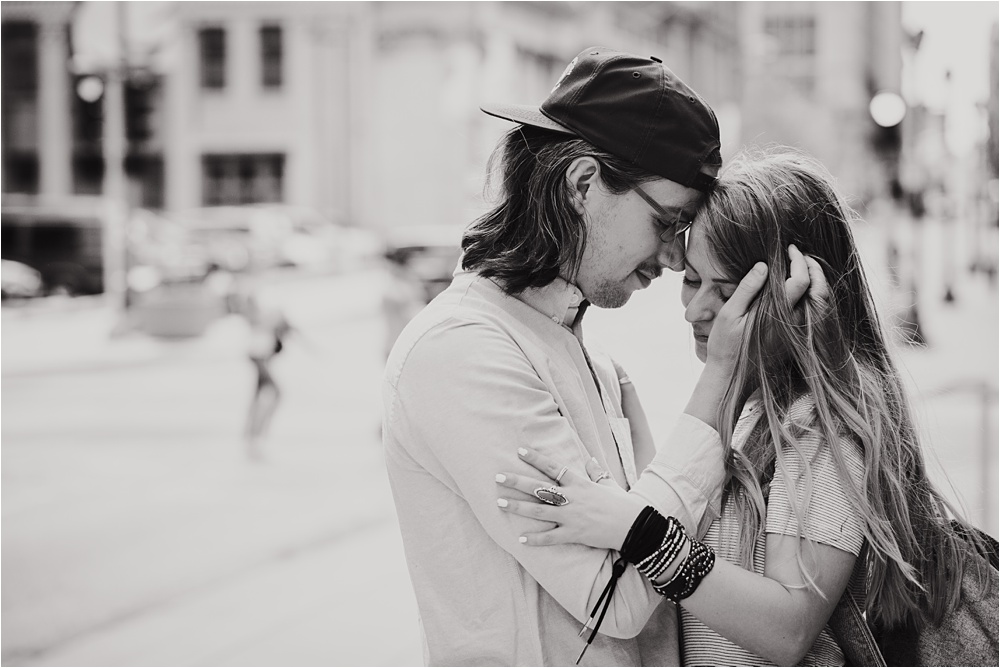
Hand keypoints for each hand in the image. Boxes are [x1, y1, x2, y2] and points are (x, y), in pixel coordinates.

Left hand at [496, 448, 646, 550]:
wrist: (634, 525)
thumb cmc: (620, 503)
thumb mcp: (608, 484)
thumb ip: (596, 472)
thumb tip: (590, 459)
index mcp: (579, 483)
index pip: (552, 467)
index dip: (535, 458)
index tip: (519, 450)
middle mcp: (571, 498)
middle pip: (539, 487)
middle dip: (517, 481)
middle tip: (498, 477)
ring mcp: (571, 516)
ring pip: (539, 511)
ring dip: (518, 507)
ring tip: (500, 503)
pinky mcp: (574, 534)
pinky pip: (551, 537)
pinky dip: (536, 539)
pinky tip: (521, 539)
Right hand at [706, 244, 828, 371]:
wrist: (732, 380)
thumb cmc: (726, 348)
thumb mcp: (729, 315)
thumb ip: (747, 289)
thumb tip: (763, 265)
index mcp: (778, 313)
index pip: (800, 280)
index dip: (798, 260)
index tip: (790, 248)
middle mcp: (792, 322)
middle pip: (815, 289)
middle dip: (811, 266)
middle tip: (798, 253)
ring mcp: (795, 331)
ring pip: (814, 300)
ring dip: (810, 280)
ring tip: (797, 266)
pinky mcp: (793, 338)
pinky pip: (806, 311)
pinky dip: (804, 295)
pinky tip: (791, 287)